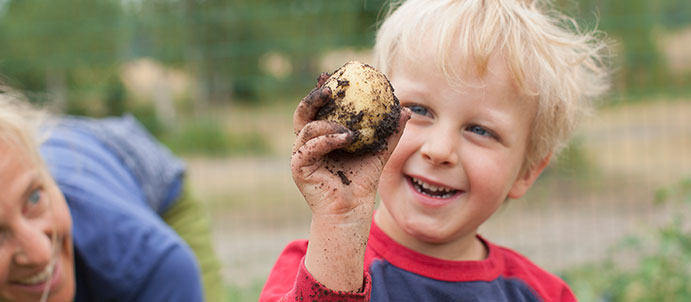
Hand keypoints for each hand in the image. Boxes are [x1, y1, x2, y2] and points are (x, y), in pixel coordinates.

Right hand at [291, 73, 409, 218]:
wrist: (352, 208)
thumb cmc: (362, 179)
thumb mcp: (378, 151)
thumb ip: (389, 132)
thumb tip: (406, 110)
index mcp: (321, 133)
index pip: (320, 107)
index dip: (325, 89)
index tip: (337, 75)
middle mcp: (307, 141)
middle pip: (304, 111)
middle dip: (314, 96)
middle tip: (330, 88)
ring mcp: (300, 153)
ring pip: (306, 128)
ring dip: (328, 123)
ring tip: (351, 129)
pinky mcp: (298, 167)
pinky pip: (309, 147)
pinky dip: (327, 139)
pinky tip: (346, 138)